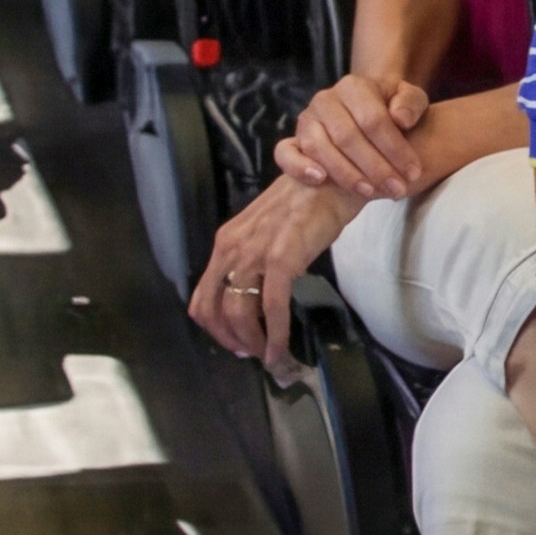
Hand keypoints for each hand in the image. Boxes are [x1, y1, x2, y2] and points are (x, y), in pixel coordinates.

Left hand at [187, 171, 365, 372]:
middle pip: (212, 311)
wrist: (333, 180)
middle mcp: (231, 248)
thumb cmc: (306, 206)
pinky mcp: (281, 258)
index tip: (236, 342)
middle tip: (252, 353)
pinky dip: (275, 335)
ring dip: (252, 343)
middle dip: (231, 340)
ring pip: (238, 314)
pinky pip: (273, 307)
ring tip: (268, 354)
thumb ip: (255, 260)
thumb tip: (260, 297)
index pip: (202, 298)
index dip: (215, 328)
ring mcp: (254, 253)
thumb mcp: (267, 233)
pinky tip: (282, 349)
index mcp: (226, 243)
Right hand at [288, 72, 429, 201]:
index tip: (414, 173)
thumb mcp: (411, 101)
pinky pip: (285, 153)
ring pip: (319, 147)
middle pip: (348, 137)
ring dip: (345, 174)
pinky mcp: (292, 140)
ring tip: (370, 193)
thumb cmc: (394, 111)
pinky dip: (299, 167)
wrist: (367, 118)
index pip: (374, 119)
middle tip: (397, 190)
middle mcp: (326, 99)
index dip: (395, 149)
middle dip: (376, 168)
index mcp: (354, 86)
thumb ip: (411, 104)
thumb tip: (399, 118)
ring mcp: (306, 120)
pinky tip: (320, 180)